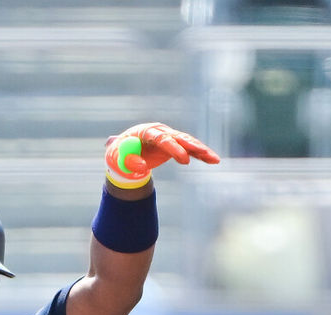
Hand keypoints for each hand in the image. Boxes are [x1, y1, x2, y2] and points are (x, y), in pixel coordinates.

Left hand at [105, 123, 219, 181]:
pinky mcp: (174, 145)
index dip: (173, 148)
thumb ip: (128, 161)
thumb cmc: (118, 154)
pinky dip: (200, 154)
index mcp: (145, 131)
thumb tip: (142, 168)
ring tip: (214, 159)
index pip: (161, 138)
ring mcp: (168, 137)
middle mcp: (160, 131)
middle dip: (191, 146)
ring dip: (200, 150)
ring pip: (187, 142)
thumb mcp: (117, 158)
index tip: (183, 159)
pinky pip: (189, 149)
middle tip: (203, 154)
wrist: (123, 152)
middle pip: (178, 137)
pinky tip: (213, 160)